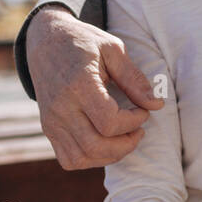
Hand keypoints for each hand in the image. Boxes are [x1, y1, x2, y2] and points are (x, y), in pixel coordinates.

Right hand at [26, 4, 164, 168]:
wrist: (45, 42)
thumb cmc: (83, 43)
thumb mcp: (113, 49)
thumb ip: (134, 79)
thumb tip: (156, 105)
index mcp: (79, 85)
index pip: (109, 122)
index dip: (134, 122)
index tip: (143, 110)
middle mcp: (61, 107)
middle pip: (96, 146)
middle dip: (126, 144)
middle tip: (139, 129)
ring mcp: (52, 121)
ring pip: (82, 158)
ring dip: (110, 155)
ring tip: (125, 137)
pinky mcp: (48, 128)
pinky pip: (69, 159)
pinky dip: (91, 159)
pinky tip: (105, 143)